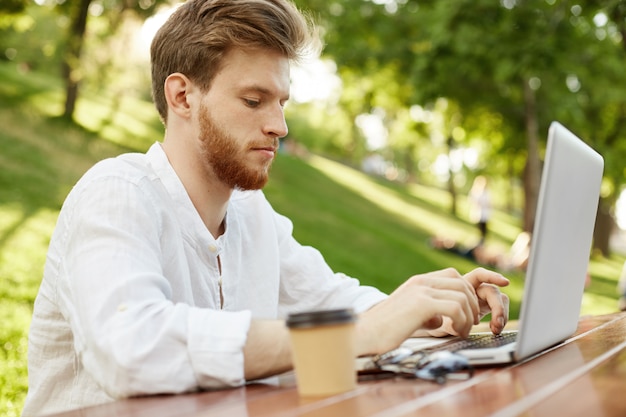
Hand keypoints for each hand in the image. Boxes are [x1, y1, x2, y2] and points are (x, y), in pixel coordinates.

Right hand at [357, 268, 507, 354]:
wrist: (365, 334)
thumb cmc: (385, 329)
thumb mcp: (409, 313)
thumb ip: (426, 310)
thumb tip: (440, 319)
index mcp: (417, 282)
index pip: (453, 276)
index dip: (467, 292)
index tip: (470, 312)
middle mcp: (420, 282)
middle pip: (461, 283)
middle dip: (472, 305)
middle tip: (470, 323)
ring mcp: (421, 291)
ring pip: (461, 296)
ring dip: (468, 317)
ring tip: (461, 331)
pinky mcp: (421, 304)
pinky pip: (455, 307)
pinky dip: (461, 322)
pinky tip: (455, 332)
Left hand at [425, 267, 509, 336]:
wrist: (427, 324)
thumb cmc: (428, 315)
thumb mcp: (433, 313)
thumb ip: (445, 315)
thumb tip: (455, 323)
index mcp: (460, 284)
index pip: (479, 275)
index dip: (492, 276)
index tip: (505, 282)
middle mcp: (471, 290)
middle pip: (491, 291)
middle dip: (497, 306)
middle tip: (496, 322)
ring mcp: (478, 299)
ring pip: (499, 300)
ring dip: (501, 313)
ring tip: (496, 328)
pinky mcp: (483, 310)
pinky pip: (498, 311)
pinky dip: (499, 319)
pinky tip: (495, 329)